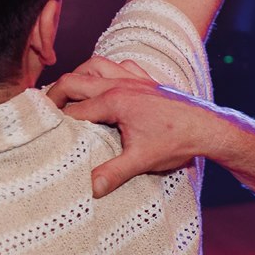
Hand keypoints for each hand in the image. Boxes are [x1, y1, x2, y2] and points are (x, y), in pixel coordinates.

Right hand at [48, 59, 230, 196]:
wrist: (210, 128)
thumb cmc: (178, 142)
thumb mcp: (143, 161)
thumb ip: (114, 173)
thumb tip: (91, 189)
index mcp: (115, 101)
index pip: (74, 110)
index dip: (56, 122)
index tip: (44, 132)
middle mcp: (121, 84)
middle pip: (75, 80)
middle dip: (55, 94)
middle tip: (44, 111)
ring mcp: (135, 78)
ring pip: (96, 65)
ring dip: (79, 76)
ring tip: (69, 94)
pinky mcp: (148, 80)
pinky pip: (120, 65)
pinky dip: (107, 71)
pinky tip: (105, 85)